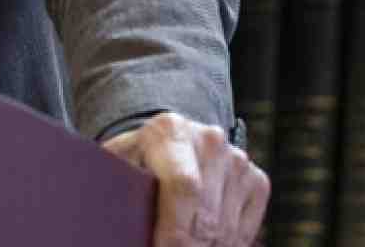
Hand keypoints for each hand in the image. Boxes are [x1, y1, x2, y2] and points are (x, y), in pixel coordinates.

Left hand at [101, 111, 268, 245]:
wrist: (168, 142)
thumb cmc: (133, 162)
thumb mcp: (117, 167)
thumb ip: (116, 188)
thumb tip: (108, 225)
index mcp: (169, 130)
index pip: (182, 186)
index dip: (173, 230)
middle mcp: (210, 140)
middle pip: (206, 216)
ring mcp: (237, 160)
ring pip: (225, 230)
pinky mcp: (256, 180)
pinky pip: (243, 231)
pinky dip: (223, 246)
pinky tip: (200, 244)